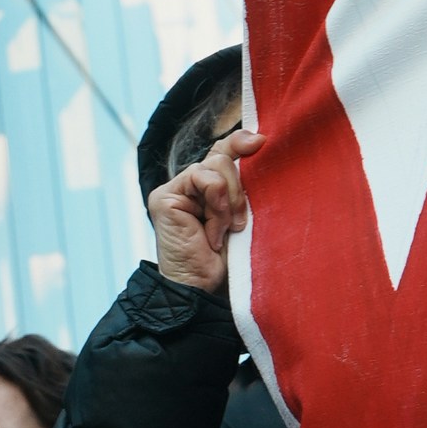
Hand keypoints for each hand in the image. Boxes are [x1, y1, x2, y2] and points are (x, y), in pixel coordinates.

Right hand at [148, 129, 254, 296]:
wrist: (205, 288)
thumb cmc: (226, 259)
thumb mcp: (240, 213)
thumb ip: (241, 182)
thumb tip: (258, 139)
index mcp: (207, 188)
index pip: (222, 151)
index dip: (240, 142)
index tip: (262, 142)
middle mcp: (189, 186)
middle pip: (222, 158)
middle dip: (239, 189)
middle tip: (239, 223)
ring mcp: (174, 190)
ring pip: (214, 166)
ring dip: (228, 201)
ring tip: (225, 230)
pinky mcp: (164, 197)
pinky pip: (202, 180)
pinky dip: (215, 204)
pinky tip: (211, 231)